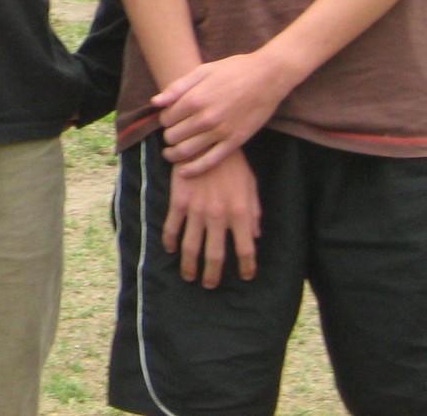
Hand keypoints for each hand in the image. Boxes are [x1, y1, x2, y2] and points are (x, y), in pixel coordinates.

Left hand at [154, 51, 291, 176]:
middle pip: (173, 135)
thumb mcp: (202, 71)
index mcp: (194, 99)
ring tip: (170, 153)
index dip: (163, 120)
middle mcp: (205, 118)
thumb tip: (155, 102)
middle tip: (171, 133)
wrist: (267, 77)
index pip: (166, 118)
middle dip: (168, 136)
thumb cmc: (233, 70)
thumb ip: (177, 88)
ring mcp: (220, 132)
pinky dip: (194, 169)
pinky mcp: (235, 142)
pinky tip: (183, 172)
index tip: (169, 119)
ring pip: (187, 150)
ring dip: (174, 154)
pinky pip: (210, 161)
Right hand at [162, 146, 259, 287]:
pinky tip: (171, 250)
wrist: (204, 140)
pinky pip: (172, 227)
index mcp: (240, 213)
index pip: (246, 249)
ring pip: (192, 247)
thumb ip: (254, 212)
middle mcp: (218, 216)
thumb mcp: (251, 186)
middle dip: (213, 274)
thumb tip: (256, 235)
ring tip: (189, 276)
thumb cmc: (232, 163)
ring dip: (190, 265)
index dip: (247, 266)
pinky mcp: (178, 201)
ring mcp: (196, 210)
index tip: (246, 275)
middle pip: (216, 255)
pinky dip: (170, 241)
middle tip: (210, 285)